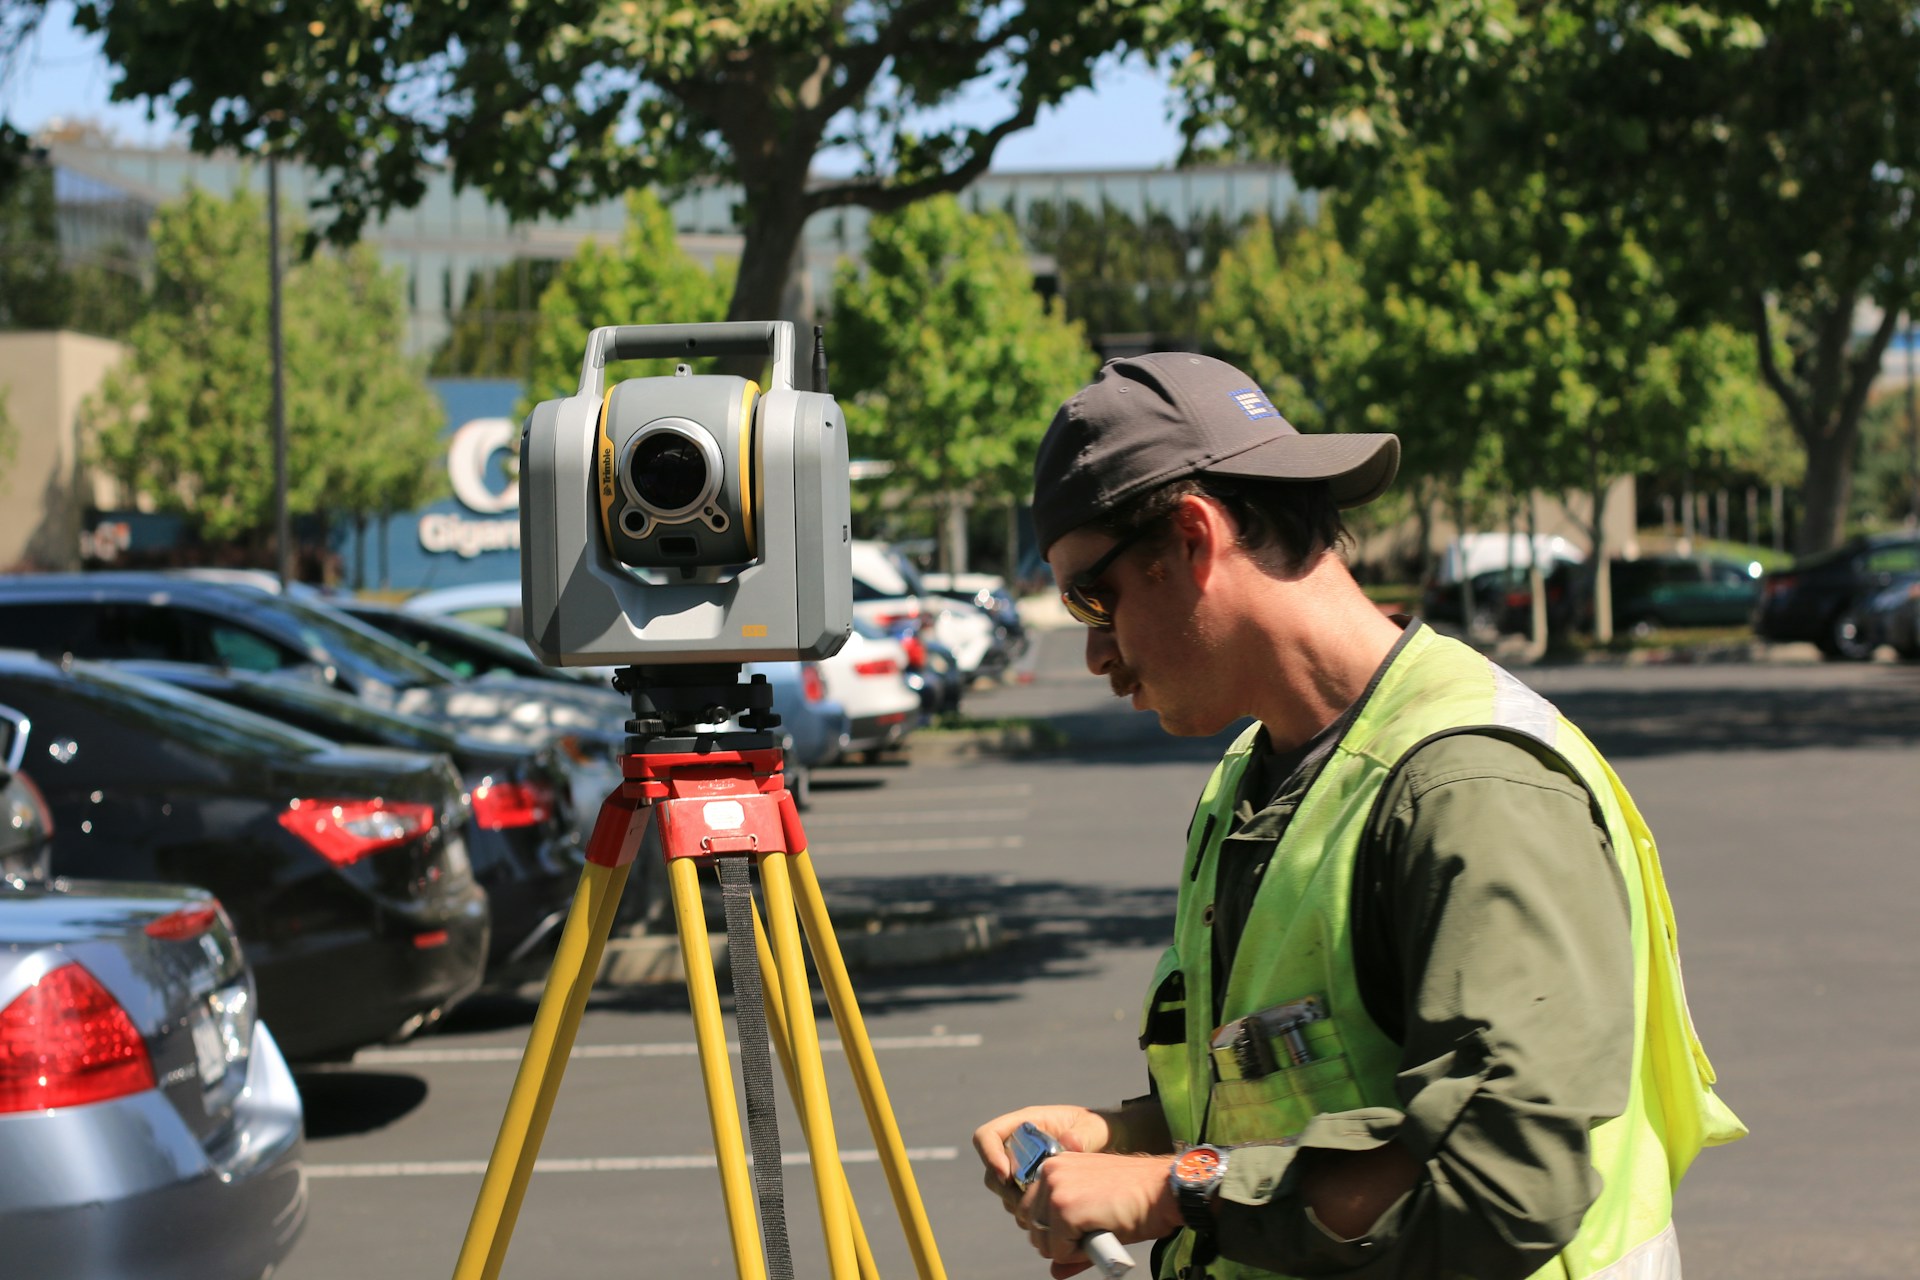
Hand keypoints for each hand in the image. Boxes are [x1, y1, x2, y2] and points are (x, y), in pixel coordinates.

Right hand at [972, 1104, 1115, 1199]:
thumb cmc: (1098, 1128)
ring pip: (1002, 1190)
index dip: (989, 1154)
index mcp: (1024, 1123)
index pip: (988, 1135)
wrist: (1107, 1145)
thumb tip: (1069, 1143)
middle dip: (1006, 1188)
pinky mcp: (1028, 1185)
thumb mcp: (1095, 1127)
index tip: (1005, 1175)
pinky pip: (1016, 1203)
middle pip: (992, 1169)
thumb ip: (1083, 1135)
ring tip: (1043, 1207)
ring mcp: (1021, 1167)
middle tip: (1030, 1199)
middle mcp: (1017, 1145)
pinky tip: (1049, 1215)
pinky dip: (1027, 1212)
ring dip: (1017, 1203)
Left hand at [1020, 1151, 1182, 1276]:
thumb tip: (1054, 1272)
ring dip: (1068, 1248)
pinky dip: (1078, 1255)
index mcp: (1055, 1166)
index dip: (1055, 1229)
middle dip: (1057, 1241)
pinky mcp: (1065, 1208)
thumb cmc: (1136, 1199)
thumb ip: (1070, 1240)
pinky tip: (1101, 1236)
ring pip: (1043, 1240)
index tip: (1080, 1227)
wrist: (1164, 1190)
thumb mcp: (1096, 1213)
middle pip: (1032, 1226)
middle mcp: (1050, 1172)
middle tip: (1089, 1235)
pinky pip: (1059, 1251)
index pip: (1032, 1210)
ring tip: (1097, 1232)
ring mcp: (1056, 1189)